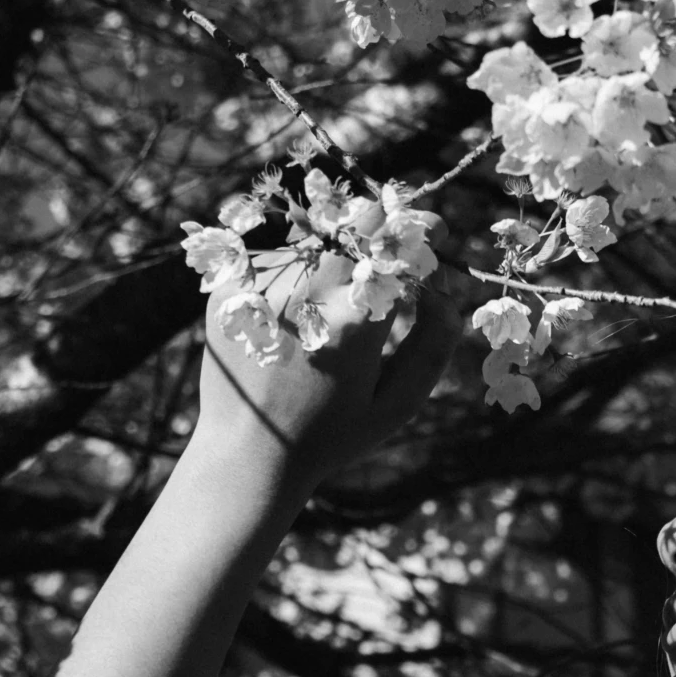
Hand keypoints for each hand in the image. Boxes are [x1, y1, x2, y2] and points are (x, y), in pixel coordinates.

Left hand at [199, 245, 465, 489]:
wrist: (248, 454)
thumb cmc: (332, 434)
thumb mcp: (398, 403)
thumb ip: (434, 342)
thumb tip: (445, 287)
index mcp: (353, 325)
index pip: (399, 246)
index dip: (422, 233)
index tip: (437, 232)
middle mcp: (304, 292)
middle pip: (355, 222)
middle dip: (383, 225)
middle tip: (394, 246)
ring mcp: (261, 284)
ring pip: (316, 233)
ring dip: (339, 247)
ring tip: (339, 293)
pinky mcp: (230, 285)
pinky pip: (278, 254)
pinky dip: (299, 268)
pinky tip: (298, 310)